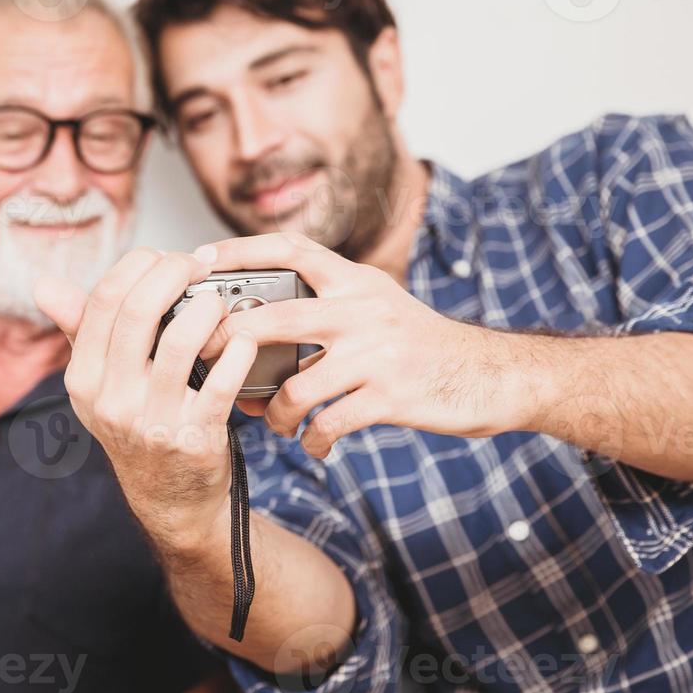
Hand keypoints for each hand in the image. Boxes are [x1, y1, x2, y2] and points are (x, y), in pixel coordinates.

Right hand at [34, 248, 260, 551]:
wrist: (170, 500)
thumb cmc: (137, 425)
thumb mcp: (99, 384)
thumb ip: (78, 329)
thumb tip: (42, 284)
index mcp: (83, 378)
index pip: (104, 300)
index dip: (139, 265)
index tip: (164, 256)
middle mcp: (112, 400)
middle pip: (138, 311)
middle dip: (173, 272)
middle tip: (196, 263)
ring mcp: (153, 421)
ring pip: (181, 340)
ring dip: (207, 308)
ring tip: (216, 301)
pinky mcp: (195, 437)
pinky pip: (222, 381)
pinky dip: (238, 350)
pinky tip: (242, 340)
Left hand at [195, 232, 531, 457]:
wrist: (493, 375)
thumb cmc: (421, 345)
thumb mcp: (378, 304)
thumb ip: (328, 304)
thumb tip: (256, 323)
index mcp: (357, 281)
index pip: (291, 248)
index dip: (241, 249)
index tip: (199, 259)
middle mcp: (364, 309)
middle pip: (276, 317)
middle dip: (230, 342)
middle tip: (205, 360)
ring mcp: (377, 354)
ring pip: (296, 387)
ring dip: (274, 415)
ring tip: (276, 425)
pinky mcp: (391, 397)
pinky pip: (330, 424)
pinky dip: (314, 440)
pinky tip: (316, 444)